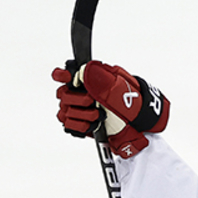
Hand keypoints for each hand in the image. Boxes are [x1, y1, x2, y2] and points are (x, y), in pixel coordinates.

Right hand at [51, 60, 170, 158]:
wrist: (135, 127)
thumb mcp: (120, 89)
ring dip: (84, 115)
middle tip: (94, 103)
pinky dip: (82, 126)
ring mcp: (77, 109)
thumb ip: (101, 79)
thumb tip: (84, 70)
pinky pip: (68, 125)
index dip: (62, 75)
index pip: (64, 73)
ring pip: (65, 111)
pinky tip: (94, 124)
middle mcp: (79, 93)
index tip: (67, 78)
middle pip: (63, 94)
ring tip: (99, 115)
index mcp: (88, 79)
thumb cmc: (129, 106)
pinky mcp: (77, 124)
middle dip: (79, 100)